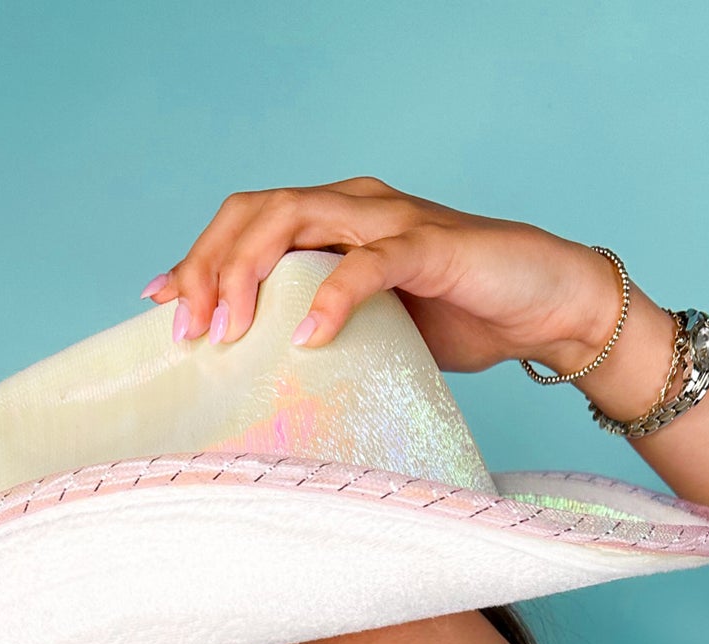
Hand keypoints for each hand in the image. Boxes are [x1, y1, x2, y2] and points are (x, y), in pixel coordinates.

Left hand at [140, 176, 640, 375]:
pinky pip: (368, 263)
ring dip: (250, 274)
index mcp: (337, 219)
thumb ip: (323, 326)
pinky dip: (329, 297)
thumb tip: (264, 373)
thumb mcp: (374, 326)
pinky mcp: (431, 248)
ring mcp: (392, 221)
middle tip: (185, 329)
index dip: (199, 256)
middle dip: (209, 267)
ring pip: (296, 220)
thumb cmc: (464, 319)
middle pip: (257, 212)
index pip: (249, 220)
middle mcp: (356, 205)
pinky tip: (303, 336)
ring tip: (227, 330)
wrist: (549, 308)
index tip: (159, 303)